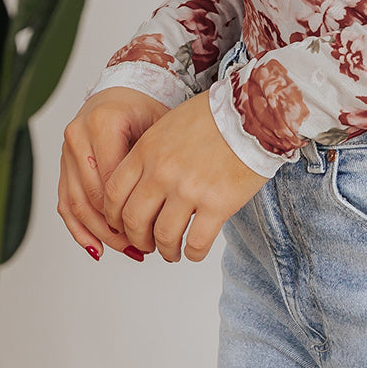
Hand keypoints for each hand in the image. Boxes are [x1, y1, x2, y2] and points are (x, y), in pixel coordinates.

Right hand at [59, 86, 170, 259]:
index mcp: (103, 123)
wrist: (125, 87)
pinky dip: (80, 229)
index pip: (112, 180)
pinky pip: (65, 203)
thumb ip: (158, 159)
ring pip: (76, 204)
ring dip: (100, 233)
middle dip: (117, 226)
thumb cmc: (146, 106)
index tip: (153, 228)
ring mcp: (67, 152)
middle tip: (142, 245)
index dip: (130, 209)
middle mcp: (78, 136)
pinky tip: (97, 247)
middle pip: (93, 196)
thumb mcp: (160, 125)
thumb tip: (171, 206)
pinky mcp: (63, 165)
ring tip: (127, 249)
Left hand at [102, 90, 268, 262]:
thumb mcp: (171, 124)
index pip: (114, 193)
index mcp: (147, 150)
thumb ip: (151, 152)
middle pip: (133, 220)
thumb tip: (142, 182)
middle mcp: (162, 172)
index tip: (123, 225)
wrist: (253, 114)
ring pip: (163, 236)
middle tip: (146, 244)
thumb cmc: (217, 115)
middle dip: (137, 239)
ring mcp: (189, 190)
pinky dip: (193, 253)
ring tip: (172, 252)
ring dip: (166, 250)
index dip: (115, 216)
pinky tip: (194, 251)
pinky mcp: (217, 204)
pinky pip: (196, 242)